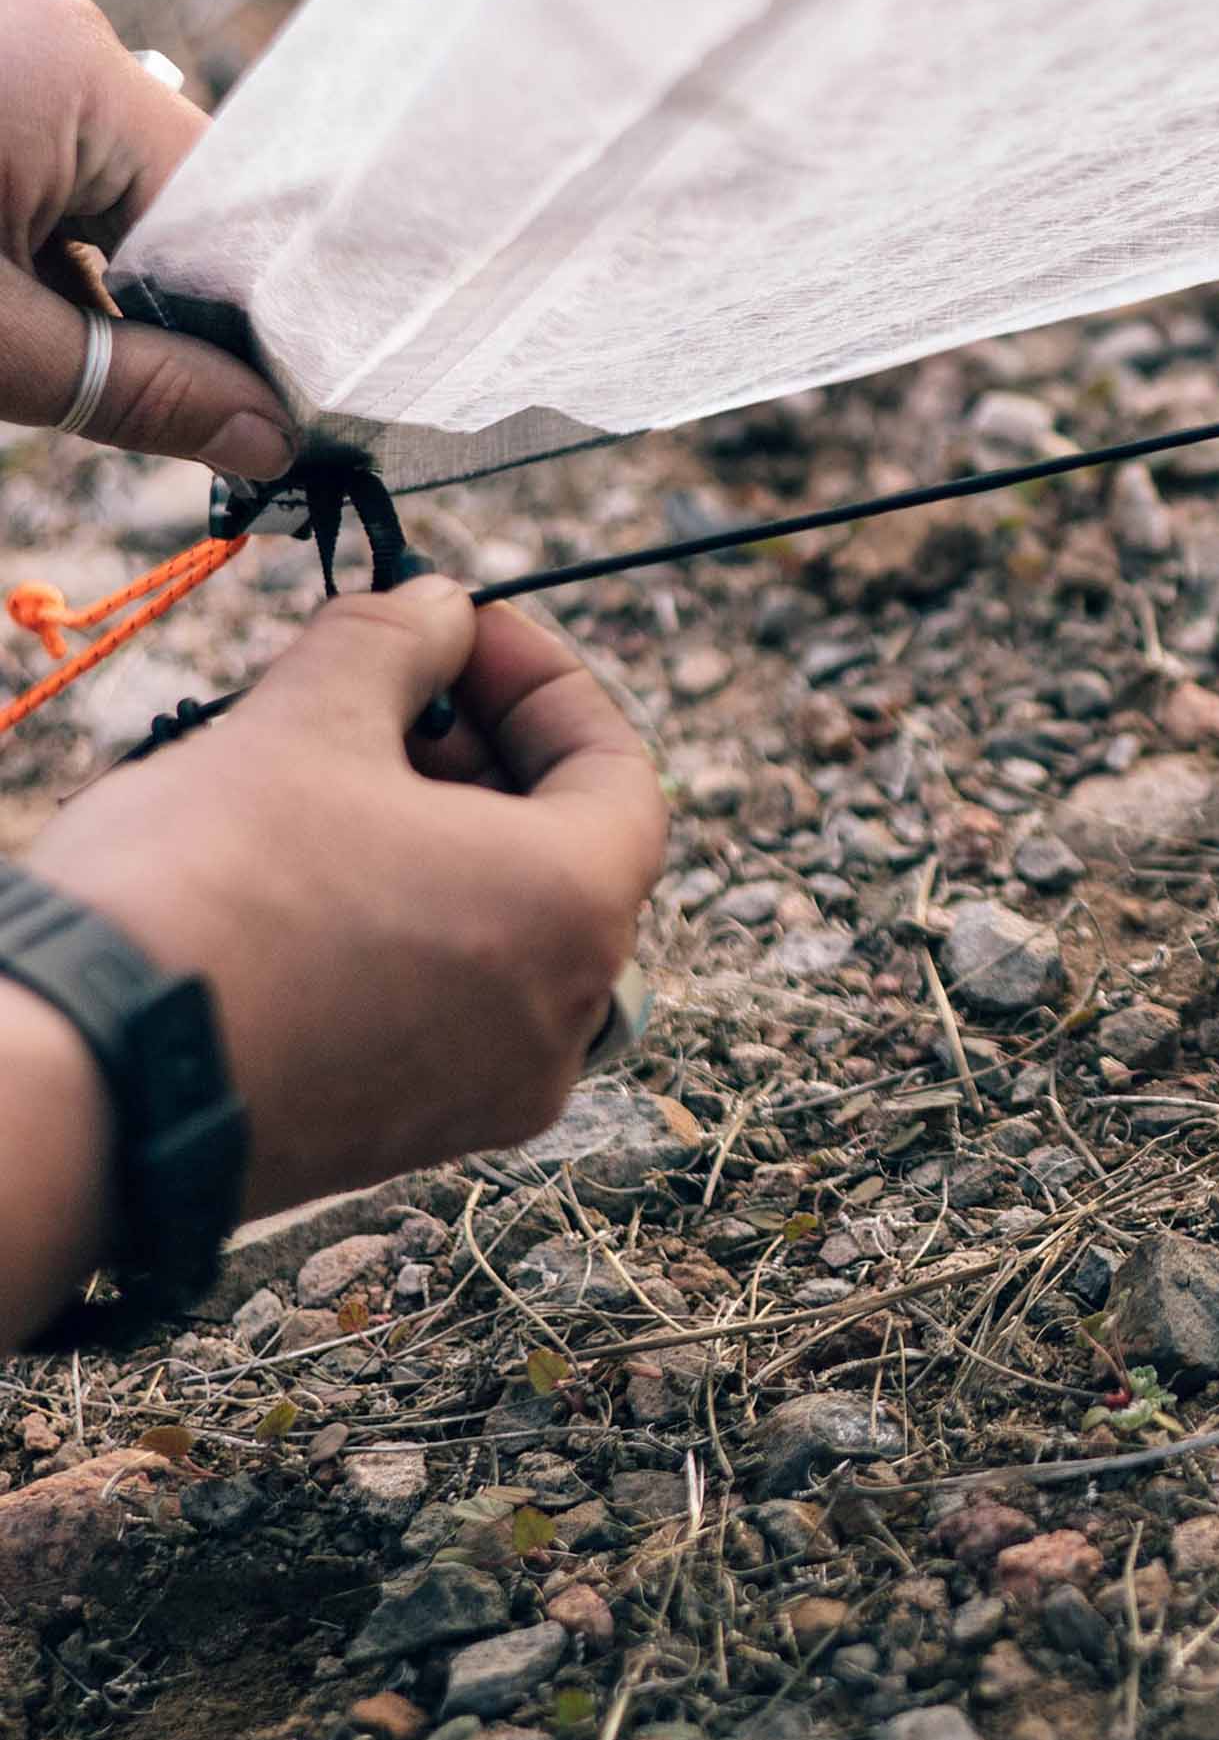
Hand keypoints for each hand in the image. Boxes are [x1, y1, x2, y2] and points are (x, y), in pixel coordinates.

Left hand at [0, 0, 295, 476]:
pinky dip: (11, 185)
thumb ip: (132, 388)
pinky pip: (24, 111)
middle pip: (157, 183)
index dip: (244, 321)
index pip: (228, 214)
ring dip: (62, 240)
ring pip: (83, 152)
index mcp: (86, 75)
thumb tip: (272, 441)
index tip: (252, 416)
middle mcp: (55, 16)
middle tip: (79, 372)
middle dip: (133, 286)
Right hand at [23, 576, 664, 1221]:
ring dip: (439, 831)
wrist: (77, 1085)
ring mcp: (488, 1088)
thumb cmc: (209, 890)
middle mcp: (562, 1017)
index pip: (619, 770)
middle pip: (566, 848)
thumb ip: (395, 644)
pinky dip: (407, 918)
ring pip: (502, 925)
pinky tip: (311, 867)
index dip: (541, 681)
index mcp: (577, 912)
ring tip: (336, 767)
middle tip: (394, 690)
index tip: (462, 630)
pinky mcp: (405, 1131)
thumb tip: (435, 608)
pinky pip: (444, 998)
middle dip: (485, 751)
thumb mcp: (308, 717)